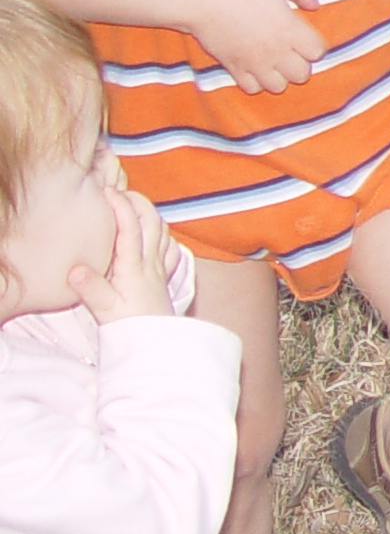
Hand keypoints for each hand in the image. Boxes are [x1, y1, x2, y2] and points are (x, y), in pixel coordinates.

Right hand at [68, 189, 174, 323]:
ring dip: (149, 213)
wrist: (155, 343)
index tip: (106, 190)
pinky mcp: (165, 275)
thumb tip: (75, 270)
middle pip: (152, 220)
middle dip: (138, 200)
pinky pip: (170, 245)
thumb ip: (91, 288)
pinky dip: (162, 232)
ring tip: (132, 205)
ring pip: (162, 230)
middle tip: (119, 192)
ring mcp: (160, 267)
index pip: (130, 227)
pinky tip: (153, 232)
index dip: (120, 205)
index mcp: (133, 266)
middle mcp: (150, 262)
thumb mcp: (103, 309)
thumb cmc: (128, 326)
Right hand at [189, 0, 323, 93]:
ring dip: (279, 76)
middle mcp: (276, 51)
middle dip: (300, 64)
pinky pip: (252, 88)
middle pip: (302, 75)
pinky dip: (255, 82)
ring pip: (278, 87)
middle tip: (290, 49)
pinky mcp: (233, 68)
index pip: (317, 52)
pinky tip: (253, 66)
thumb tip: (314, 4)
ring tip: (273, 60)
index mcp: (290, 30)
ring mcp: (254, 63)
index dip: (314, 45)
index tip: (304, 35)